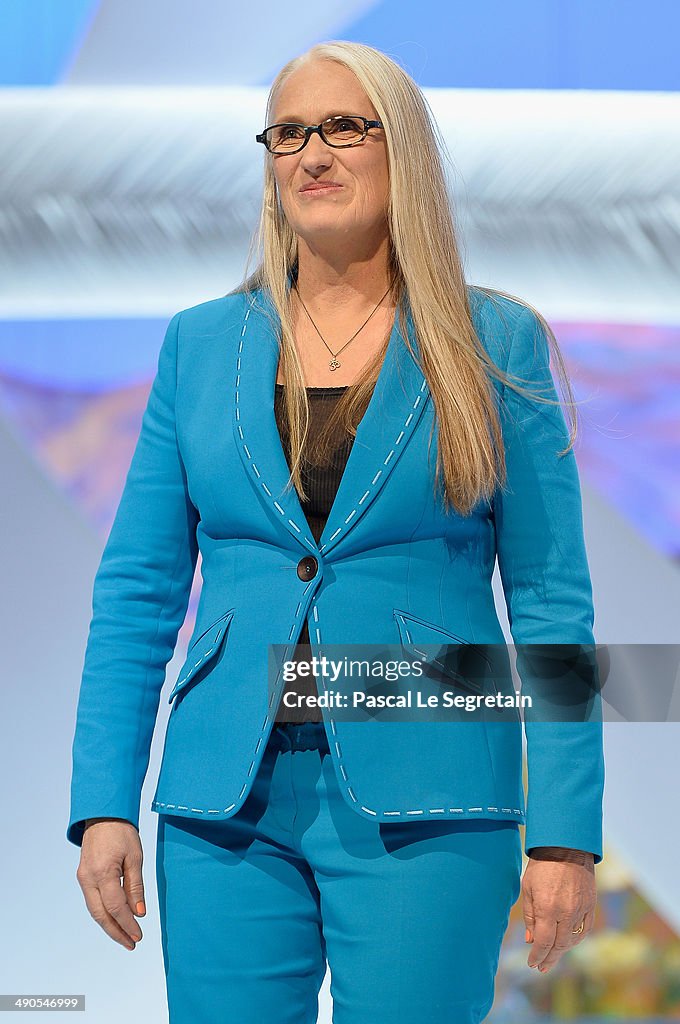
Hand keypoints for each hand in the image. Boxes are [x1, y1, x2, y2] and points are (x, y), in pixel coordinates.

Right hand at [76, 818, 145, 950]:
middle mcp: (88, 878)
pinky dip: (104, 912)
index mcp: (103, 872)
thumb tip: (139, 913)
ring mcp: (83, 878)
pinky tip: (115, 919)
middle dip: (116, 931)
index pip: (116, 907)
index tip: (138, 936)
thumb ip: (136, 886)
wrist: (103, 815)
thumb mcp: (135, 857)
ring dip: (109, 925)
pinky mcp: (83, 876)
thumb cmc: (122, 832)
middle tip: (132, 943)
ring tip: (125, 936)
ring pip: (95, 910)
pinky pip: (92, 900)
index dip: (128, 924)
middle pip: (101, 914)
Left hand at [522, 846, 595, 972]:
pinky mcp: (591, 905)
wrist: (567, 846)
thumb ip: (530, 916)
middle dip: (549, 958)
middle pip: (559, 945)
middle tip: (541, 967)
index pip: (543, 942)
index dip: (537, 956)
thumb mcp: (528, 887)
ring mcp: (581, 909)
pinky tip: (567, 942)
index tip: (532, 963)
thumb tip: (531, 941)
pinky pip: (584, 930)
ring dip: (562, 950)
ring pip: (573, 940)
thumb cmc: (542, 865)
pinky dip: (575, 939)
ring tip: (552, 956)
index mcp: (547, 908)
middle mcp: (566, 912)